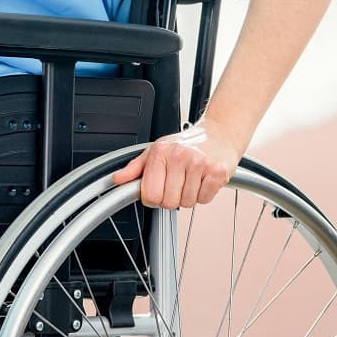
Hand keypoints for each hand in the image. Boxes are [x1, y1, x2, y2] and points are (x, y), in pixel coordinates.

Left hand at [111, 118, 242, 207]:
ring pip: (187, 203)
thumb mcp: (156, 150)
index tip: (159, 190)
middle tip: (178, 183)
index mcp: (161, 152)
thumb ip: (135, 168)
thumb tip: (117, 180)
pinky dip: (204, 195)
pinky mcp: (217, 172)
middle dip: (173, 198)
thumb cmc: (187, 143)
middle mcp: (180, 156)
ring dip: (189, 196)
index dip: (154, 198)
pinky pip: (204, 200)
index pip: (150, 195)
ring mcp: (199, 164)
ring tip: (192, 179)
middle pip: (169, 202)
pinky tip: (203, 180)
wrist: (219, 133)